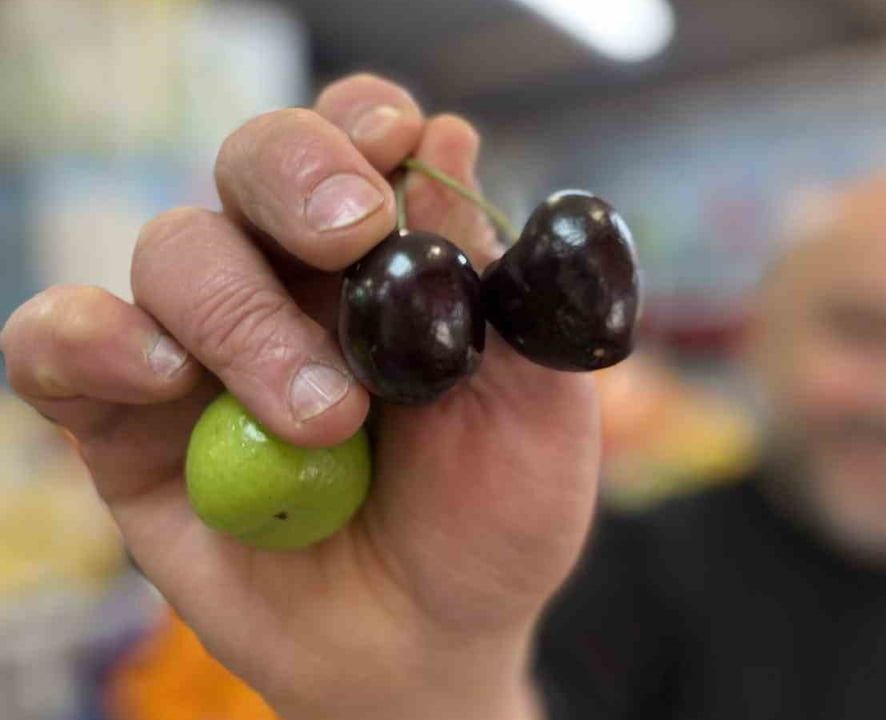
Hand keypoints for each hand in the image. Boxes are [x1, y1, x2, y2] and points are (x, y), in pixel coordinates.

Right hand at [0, 74, 599, 719]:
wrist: (426, 645)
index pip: (360, 139)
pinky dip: (90, 340)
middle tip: (352, 236)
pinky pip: (62, 346)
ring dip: (244, 317)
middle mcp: (292, 278)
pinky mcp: (127, 421)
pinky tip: (160, 377)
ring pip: (176, 251)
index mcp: (394, 257)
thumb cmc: (491, 522)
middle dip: (298, 178)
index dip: (365, 121)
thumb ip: (508, 301)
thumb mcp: (537, 420)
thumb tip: (455, 147)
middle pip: (256, 162)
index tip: (395, 140)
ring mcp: (204, 344)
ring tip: (326, 419)